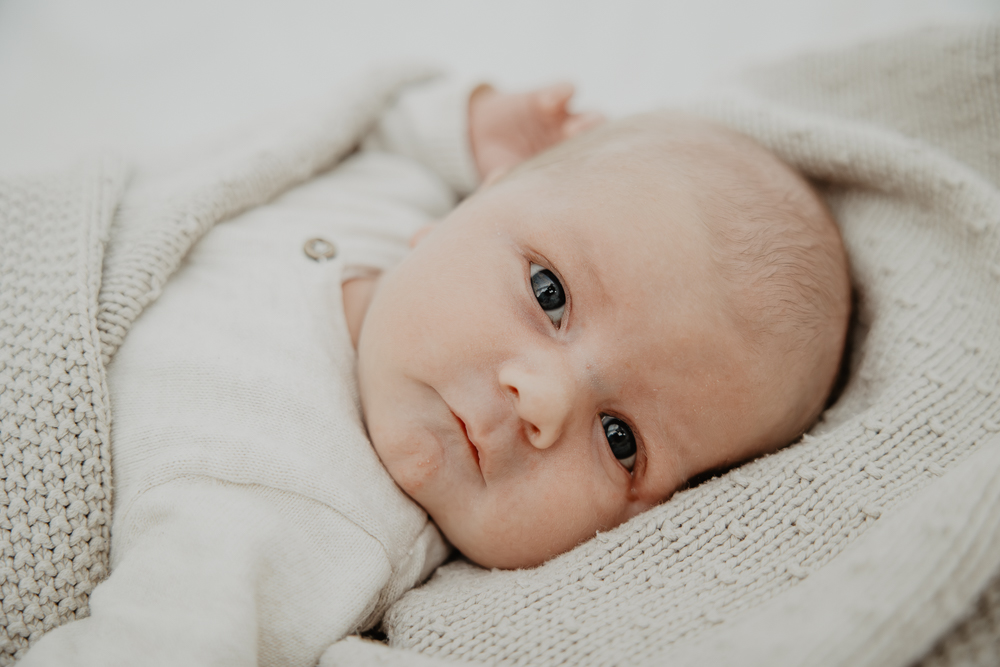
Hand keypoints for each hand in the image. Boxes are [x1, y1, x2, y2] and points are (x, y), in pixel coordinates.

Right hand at [468, 82, 604, 182]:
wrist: (479, 134)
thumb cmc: (499, 168)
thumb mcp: (501, 181)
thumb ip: (506, 188)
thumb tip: (500, 197)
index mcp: (567, 172)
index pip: (591, 176)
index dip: (594, 178)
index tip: (584, 185)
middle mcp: (572, 147)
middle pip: (601, 151)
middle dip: (596, 153)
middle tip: (583, 161)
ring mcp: (564, 122)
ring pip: (591, 118)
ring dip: (587, 123)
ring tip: (570, 130)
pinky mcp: (549, 97)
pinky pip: (565, 92)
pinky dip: (560, 94)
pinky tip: (545, 103)